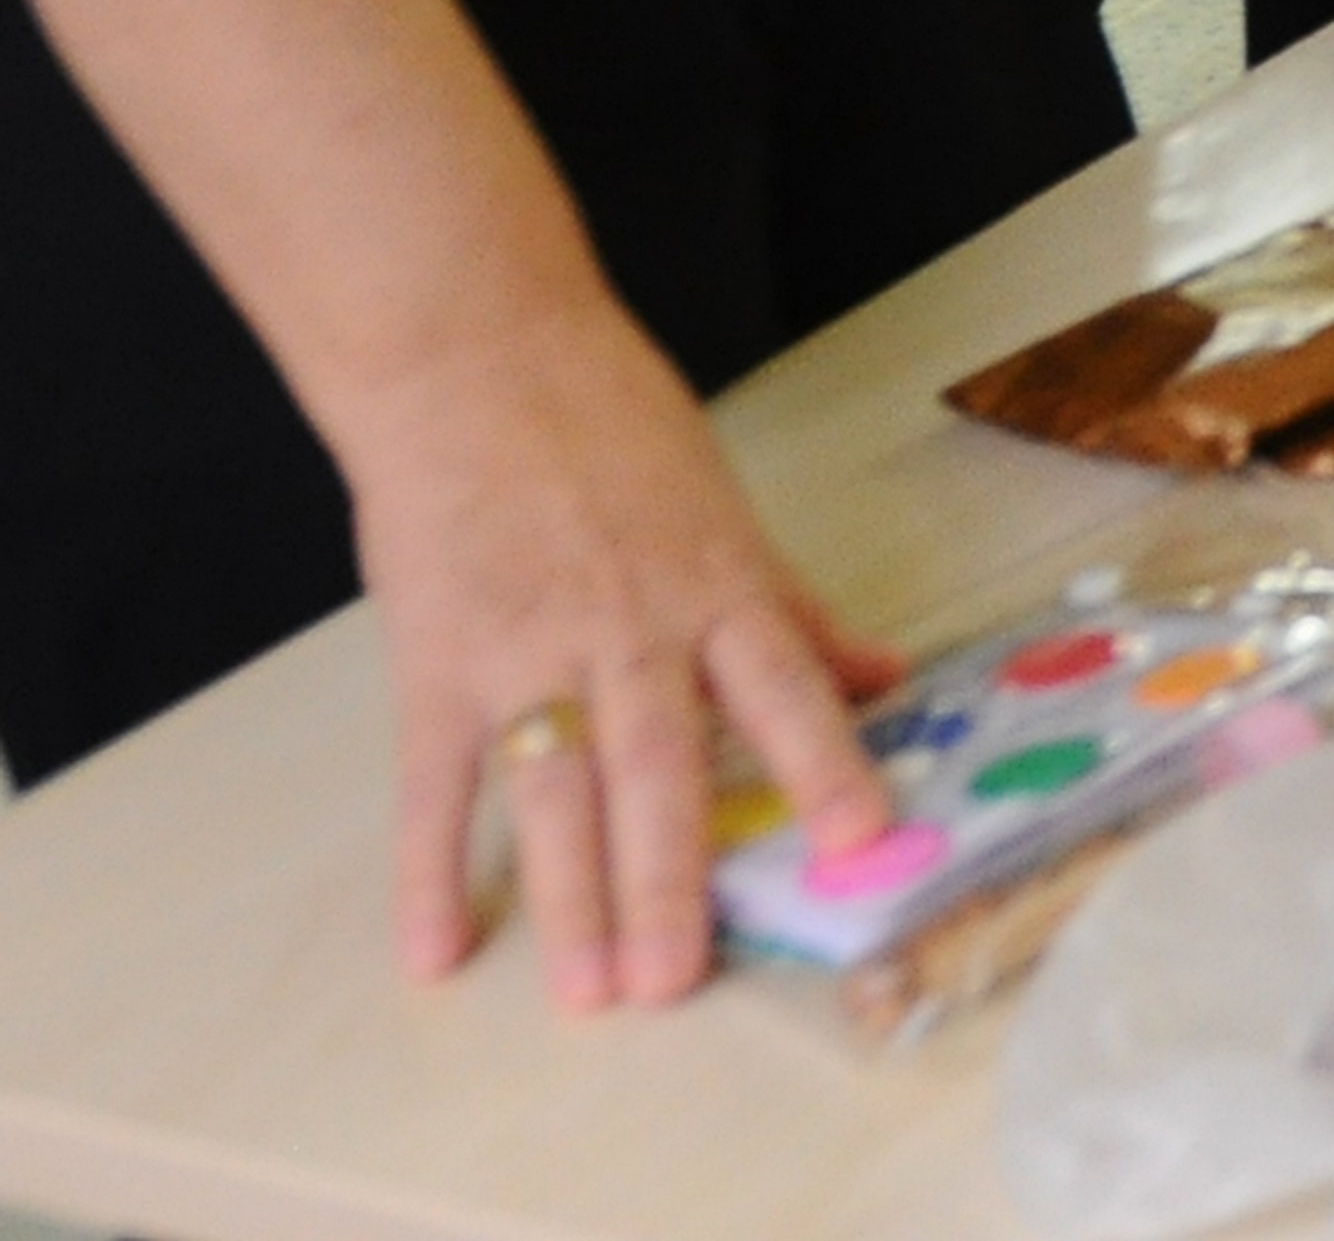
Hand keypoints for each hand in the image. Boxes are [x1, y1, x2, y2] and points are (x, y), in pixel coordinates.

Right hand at [349, 295, 896, 1009]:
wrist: (475, 361)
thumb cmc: (610, 426)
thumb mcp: (724, 510)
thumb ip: (795, 608)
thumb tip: (886, 676)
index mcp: (716, 587)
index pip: (784, 686)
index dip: (825, 760)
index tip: (859, 841)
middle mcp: (631, 629)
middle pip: (659, 764)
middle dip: (673, 875)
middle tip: (682, 980)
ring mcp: (529, 651)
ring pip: (557, 789)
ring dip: (571, 895)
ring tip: (590, 990)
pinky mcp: (437, 664)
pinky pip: (436, 784)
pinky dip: (430, 870)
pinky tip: (435, 954)